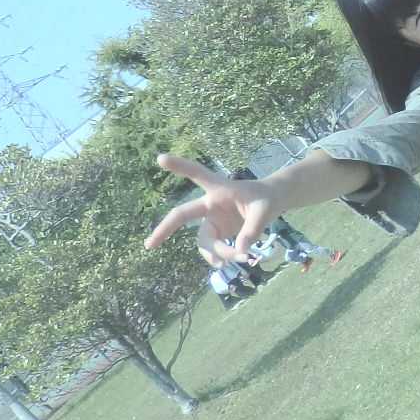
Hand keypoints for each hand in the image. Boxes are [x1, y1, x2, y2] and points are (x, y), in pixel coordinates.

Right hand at [146, 155, 276, 258]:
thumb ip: (253, 230)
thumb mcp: (265, 210)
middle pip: (182, 215)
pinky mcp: (217, 234)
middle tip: (148, 245)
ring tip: (241, 258)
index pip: (197, 174)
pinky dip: (221, 257)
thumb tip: (239, 251)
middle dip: (165, 229)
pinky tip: (233, 261)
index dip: (179, 166)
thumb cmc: (266, 199)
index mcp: (219, 189)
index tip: (160, 158)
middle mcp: (210, 205)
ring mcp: (212, 221)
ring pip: (204, 241)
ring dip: (216, 253)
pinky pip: (212, 250)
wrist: (271, 204)